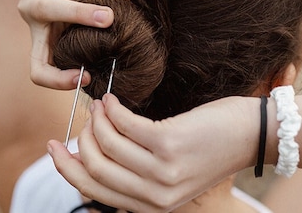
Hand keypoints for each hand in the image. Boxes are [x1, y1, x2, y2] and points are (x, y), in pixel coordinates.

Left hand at [17, 0, 135, 88]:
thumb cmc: (64, 10)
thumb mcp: (68, 31)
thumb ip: (84, 43)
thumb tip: (114, 59)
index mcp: (38, 37)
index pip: (38, 68)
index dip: (58, 80)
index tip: (86, 76)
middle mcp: (29, 9)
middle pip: (50, 10)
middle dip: (81, 15)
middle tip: (109, 18)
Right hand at [48, 94, 258, 211]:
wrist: (247, 135)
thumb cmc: (206, 148)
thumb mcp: (169, 172)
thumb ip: (135, 170)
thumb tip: (96, 152)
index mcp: (151, 205)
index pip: (95, 191)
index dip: (68, 170)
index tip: (55, 148)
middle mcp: (155, 194)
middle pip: (95, 168)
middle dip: (79, 141)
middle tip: (84, 121)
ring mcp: (162, 170)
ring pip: (106, 144)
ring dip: (96, 121)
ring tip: (101, 107)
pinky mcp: (169, 143)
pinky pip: (124, 124)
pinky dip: (112, 109)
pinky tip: (112, 99)